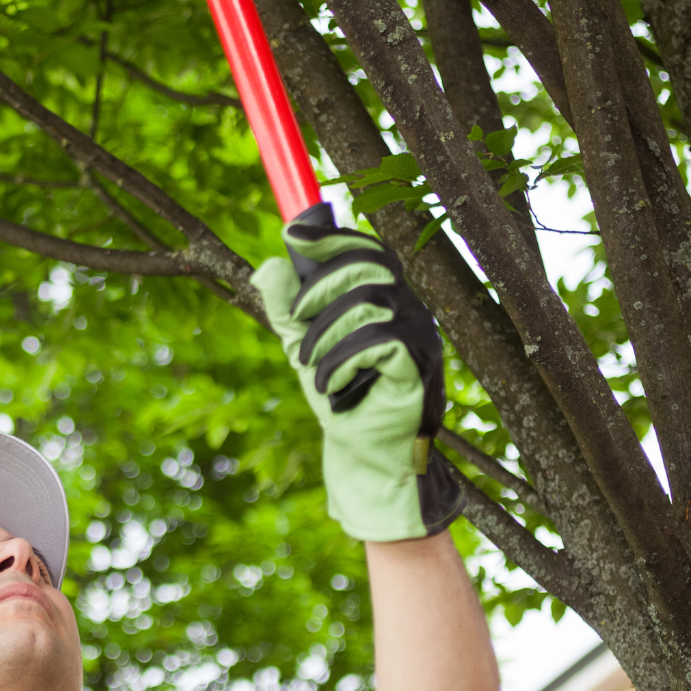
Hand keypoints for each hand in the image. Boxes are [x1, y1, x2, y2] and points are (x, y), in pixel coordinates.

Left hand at [251, 221, 462, 540]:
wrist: (364, 454)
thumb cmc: (340, 397)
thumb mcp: (302, 347)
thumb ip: (287, 308)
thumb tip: (270, 265)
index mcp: (385, 299)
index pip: (368, 251)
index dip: (333, 239)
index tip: (293, 236)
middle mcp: (409, 310)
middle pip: (367, 268)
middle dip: (320, 290)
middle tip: (295, 321)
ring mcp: (421, 337)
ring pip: (369, 302)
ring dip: (326, 333)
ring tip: (310, 366)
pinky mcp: (420, 366)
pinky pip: (380, 341)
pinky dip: (343, 360)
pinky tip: (331, 385)